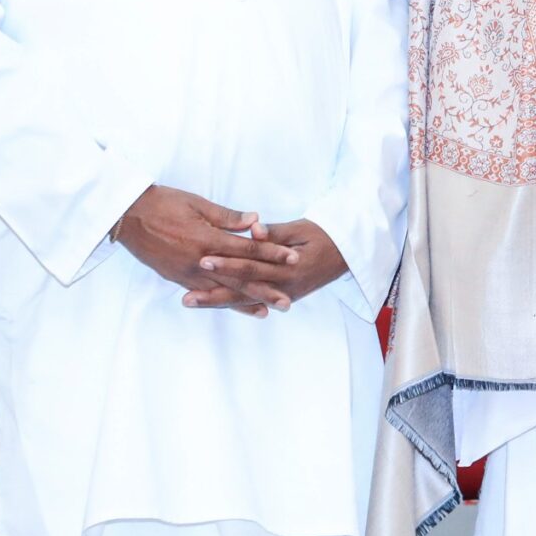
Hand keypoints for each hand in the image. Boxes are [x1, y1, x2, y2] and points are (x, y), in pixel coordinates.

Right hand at [114, 185, 300, 313]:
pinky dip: (222, 302)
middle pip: (238, 277)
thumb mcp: (198, 203)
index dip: (272, 253)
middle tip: (288, 301)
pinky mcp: (176, 278)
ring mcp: (186, 273)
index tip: (293, 258)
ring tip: (268, 311)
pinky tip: (235, 306)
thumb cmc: (164, 203)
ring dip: (246, 301)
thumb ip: (228, 216)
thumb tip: (256, 221)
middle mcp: (199, 261)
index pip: (247, 249)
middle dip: (265, 289)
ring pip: (222, 291)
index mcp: (207, 239)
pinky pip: (204, 293)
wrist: (128, 215)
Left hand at [187, 217, 348, 313]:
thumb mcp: (302, 229)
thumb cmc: (325, 234)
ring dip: (217, 301)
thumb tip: (254, 230)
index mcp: (288, 267)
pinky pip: (255, 302)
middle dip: (213, 293)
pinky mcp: (284, 296)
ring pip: (245, 300)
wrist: (350, 253)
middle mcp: (284, 286)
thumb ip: (276, 232)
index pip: (251, 264)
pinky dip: (236, 305)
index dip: (227, 262)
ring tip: (191, 301)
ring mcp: (284, 294)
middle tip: (186, 296)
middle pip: (242, 290)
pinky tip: (216, 306)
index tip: (203, 258)